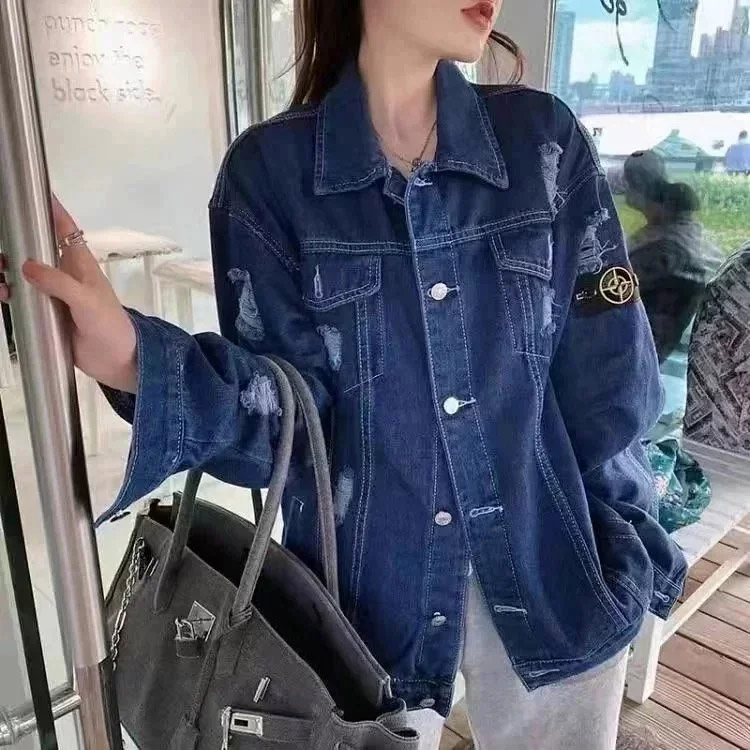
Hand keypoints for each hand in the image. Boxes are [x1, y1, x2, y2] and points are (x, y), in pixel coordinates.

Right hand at [0, 197, 137, 392]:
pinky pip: (22, 298)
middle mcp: (65, 274)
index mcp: (80, 264)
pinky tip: (2, 295)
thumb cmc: (109, 324)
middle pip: (35, 248)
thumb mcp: (86, 300)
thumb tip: (25, 265)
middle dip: (15, 244)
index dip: (52, 209)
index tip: (34, 192)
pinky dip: (9, 293)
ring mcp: (54, 294)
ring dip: (6, 271)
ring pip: (23, 273)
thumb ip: (59, 283)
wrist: (116, 360)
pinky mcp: (46, 313)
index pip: (65, 229)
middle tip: (0, 250)